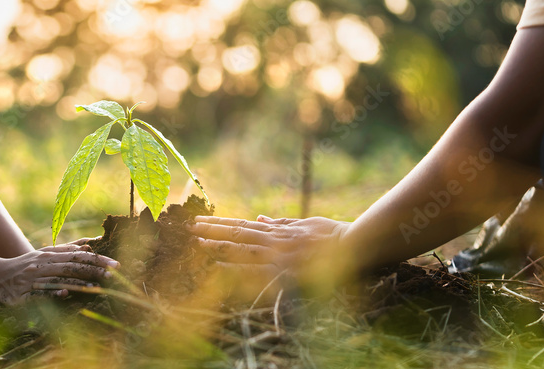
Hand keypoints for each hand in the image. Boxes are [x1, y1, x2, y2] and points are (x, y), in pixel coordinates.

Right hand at [0, 238, 118, 304]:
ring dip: (78, 282)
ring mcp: (32, 279)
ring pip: (57, 278)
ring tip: (96, 285)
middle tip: (114, 274)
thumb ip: (64, 251)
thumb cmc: (22, 268)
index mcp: (48, 256)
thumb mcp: (42, 256)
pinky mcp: (21, 295)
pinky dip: (52, 293)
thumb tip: (88, 248)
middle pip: (71, 266)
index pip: (77, 256)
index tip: (116, 264)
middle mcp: (41, 265)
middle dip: (93, 269)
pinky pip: (38, 294)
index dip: (97, 260)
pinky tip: (65, 294)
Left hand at [186, 215, 349, 297]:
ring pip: (241, 251)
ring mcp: (279, 257)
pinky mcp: (287, 273)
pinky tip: (219, 270)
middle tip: (186, 229)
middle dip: (210, 233)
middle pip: (236, 236)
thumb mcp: (305, 222)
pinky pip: (256, 273)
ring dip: (218, 248)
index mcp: (277, 231)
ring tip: (196, 244)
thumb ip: (280, 222)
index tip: (198, 221)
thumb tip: (259, 217)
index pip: (241, 226)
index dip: (218, 223)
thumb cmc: (333, 234)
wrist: (356, 245)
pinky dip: (237, 271)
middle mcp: (274, 242)